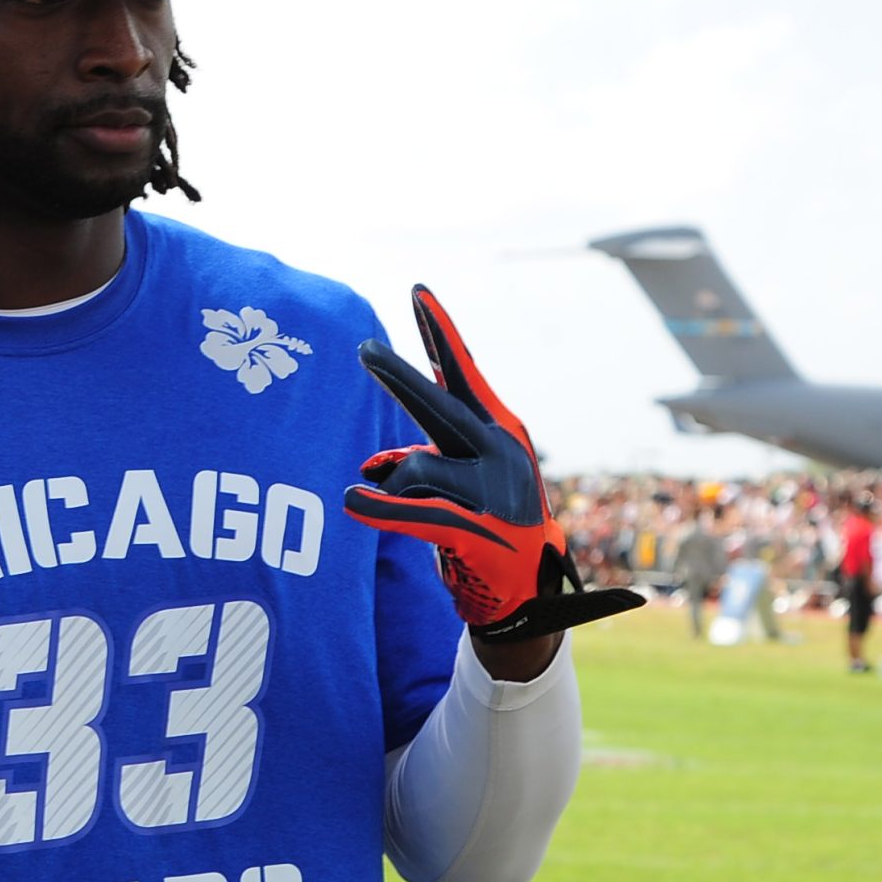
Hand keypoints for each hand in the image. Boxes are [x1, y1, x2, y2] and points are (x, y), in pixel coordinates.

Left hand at [345, 285, 644, 645]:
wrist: (529, 590)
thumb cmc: (487, 522)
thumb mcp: (463, 476)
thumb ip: (423, 455)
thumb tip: (376, 464)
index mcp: (499, 429)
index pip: (461, 372)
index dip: (438, 333)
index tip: (417, 292)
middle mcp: (499, 452)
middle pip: (436, 404)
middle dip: (397, 377)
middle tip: (364, 348)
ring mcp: (489, 492)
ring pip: (413, 469)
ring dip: (395, 490)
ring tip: (406, 510)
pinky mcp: (473, 530)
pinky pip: (413, 512)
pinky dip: (380, 509)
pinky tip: (352, 500)